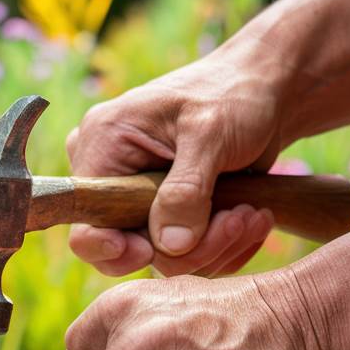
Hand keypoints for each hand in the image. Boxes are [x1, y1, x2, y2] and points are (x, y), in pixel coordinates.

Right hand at [66, 45, 288, 276]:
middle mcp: (112, 177)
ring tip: (253, 214)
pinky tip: (252, 219)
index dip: (108, 248)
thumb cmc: (233, 95)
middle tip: (239, 219)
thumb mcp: (210, 133)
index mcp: (101, 145)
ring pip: (165, 257)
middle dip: (189, 246)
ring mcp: (140, 200)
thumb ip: (186, 189)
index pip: (83, 220)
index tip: (150, 251)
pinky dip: (223, 245)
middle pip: (130, 248)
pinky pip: (187, 254)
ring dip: (216, 245)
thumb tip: (170, 245)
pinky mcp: (169, 216)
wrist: (265, 92)